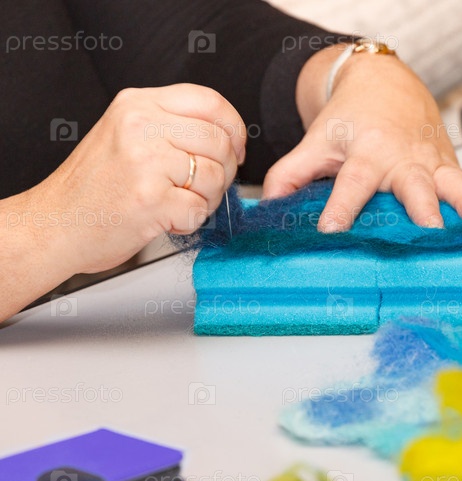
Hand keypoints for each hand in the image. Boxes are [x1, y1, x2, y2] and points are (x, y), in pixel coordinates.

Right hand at [32, 84, 245, 273]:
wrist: (54, 225)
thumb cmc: (94, 187)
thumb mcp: (125, 133)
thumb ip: (170, 125)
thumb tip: (227, 136)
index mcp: (137, 104)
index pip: (210, 101)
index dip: (233, 128)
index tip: (235, 149)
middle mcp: (141, 126)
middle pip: (220, 142)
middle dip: (223, 171)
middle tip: (202, 187)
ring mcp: (146, 161)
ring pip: (215, 177)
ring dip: (206, 199)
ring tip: (177, 203)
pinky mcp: (151, 198)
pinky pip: (200, 210)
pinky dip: (190, 222)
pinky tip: (166, 218)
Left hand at [262, 45, 461, 232]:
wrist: (386, 85)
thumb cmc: (351, 118)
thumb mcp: (317, 142)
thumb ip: (292, 174)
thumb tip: (268, 208)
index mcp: (368, 155)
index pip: (352, 185)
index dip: (340, 207)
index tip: (331, 231)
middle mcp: (404, 160)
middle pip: (414, 186)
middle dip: (424, 210)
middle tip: (431, 234)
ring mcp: (432, 162)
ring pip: (454, 183)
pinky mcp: (450, 164)